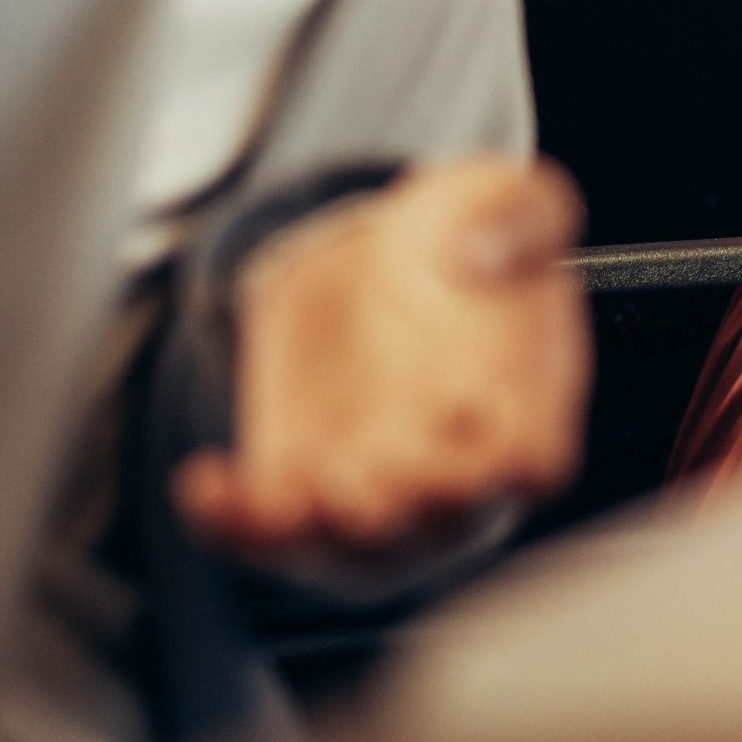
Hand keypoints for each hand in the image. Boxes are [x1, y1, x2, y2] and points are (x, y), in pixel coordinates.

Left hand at [174, 155, 587, 577]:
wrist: (368, 269)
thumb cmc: (452, 242)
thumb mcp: (495, 196)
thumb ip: (518, 214)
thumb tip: (486, 255)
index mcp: (522, 404)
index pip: (533, 464)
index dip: (515, 464)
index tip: (494, 442)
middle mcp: (454, 467)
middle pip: (443, 521)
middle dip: (412, 506)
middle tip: (384, 464)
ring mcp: (374, 491)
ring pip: (352, 546)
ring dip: (324, 527)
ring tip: (301, 480)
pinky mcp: (296, 492)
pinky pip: (263, 532)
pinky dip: (232, 522)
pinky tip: (207, 482)